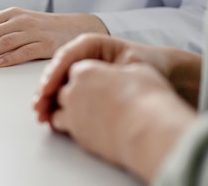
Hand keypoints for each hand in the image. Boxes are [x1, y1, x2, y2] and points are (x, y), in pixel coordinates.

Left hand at [0, 7, 108, 66]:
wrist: (78, 27)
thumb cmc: (45, 29)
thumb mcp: (20, 24)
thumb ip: (0, 31)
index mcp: (11, 14)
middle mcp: (20, 21)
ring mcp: (33, 32)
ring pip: (3, 42)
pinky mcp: (46, 44)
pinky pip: (25, 51)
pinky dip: (10, 58)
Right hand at [34, 34, 200, 121]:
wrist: (163, 72)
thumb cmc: (150, 64)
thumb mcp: (132, 64)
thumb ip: (110, 71)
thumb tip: (88, 81)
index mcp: (91, 44)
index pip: (66, 56)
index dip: (53, 74)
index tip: (46, 90)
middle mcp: (81, 55)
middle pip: (56, 71)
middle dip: (45, 90)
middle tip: (39, 107)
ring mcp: (80, 69)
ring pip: (56, 83)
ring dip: (46, 99)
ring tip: (41, 115)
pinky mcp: (81, 83)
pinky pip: (63, 92)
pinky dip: (55, 104)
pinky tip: (50, 117)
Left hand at [38, 60, 195, 182]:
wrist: (149, 134)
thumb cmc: (147, 100)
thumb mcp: (139, 72)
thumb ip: (122, 71)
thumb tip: (122, 75)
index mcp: (86, 71)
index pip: (75, 71)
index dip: (84, 77)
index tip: (92, 81)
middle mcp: (73, 91)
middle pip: (64, 90)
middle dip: (72, 94)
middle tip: (87, 99)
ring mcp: (73, 115)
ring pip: (58, 111)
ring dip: (65, 112)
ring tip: (82, 115)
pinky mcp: (78, 137)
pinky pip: (66, 130)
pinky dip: (71, 128)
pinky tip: (84, 129)